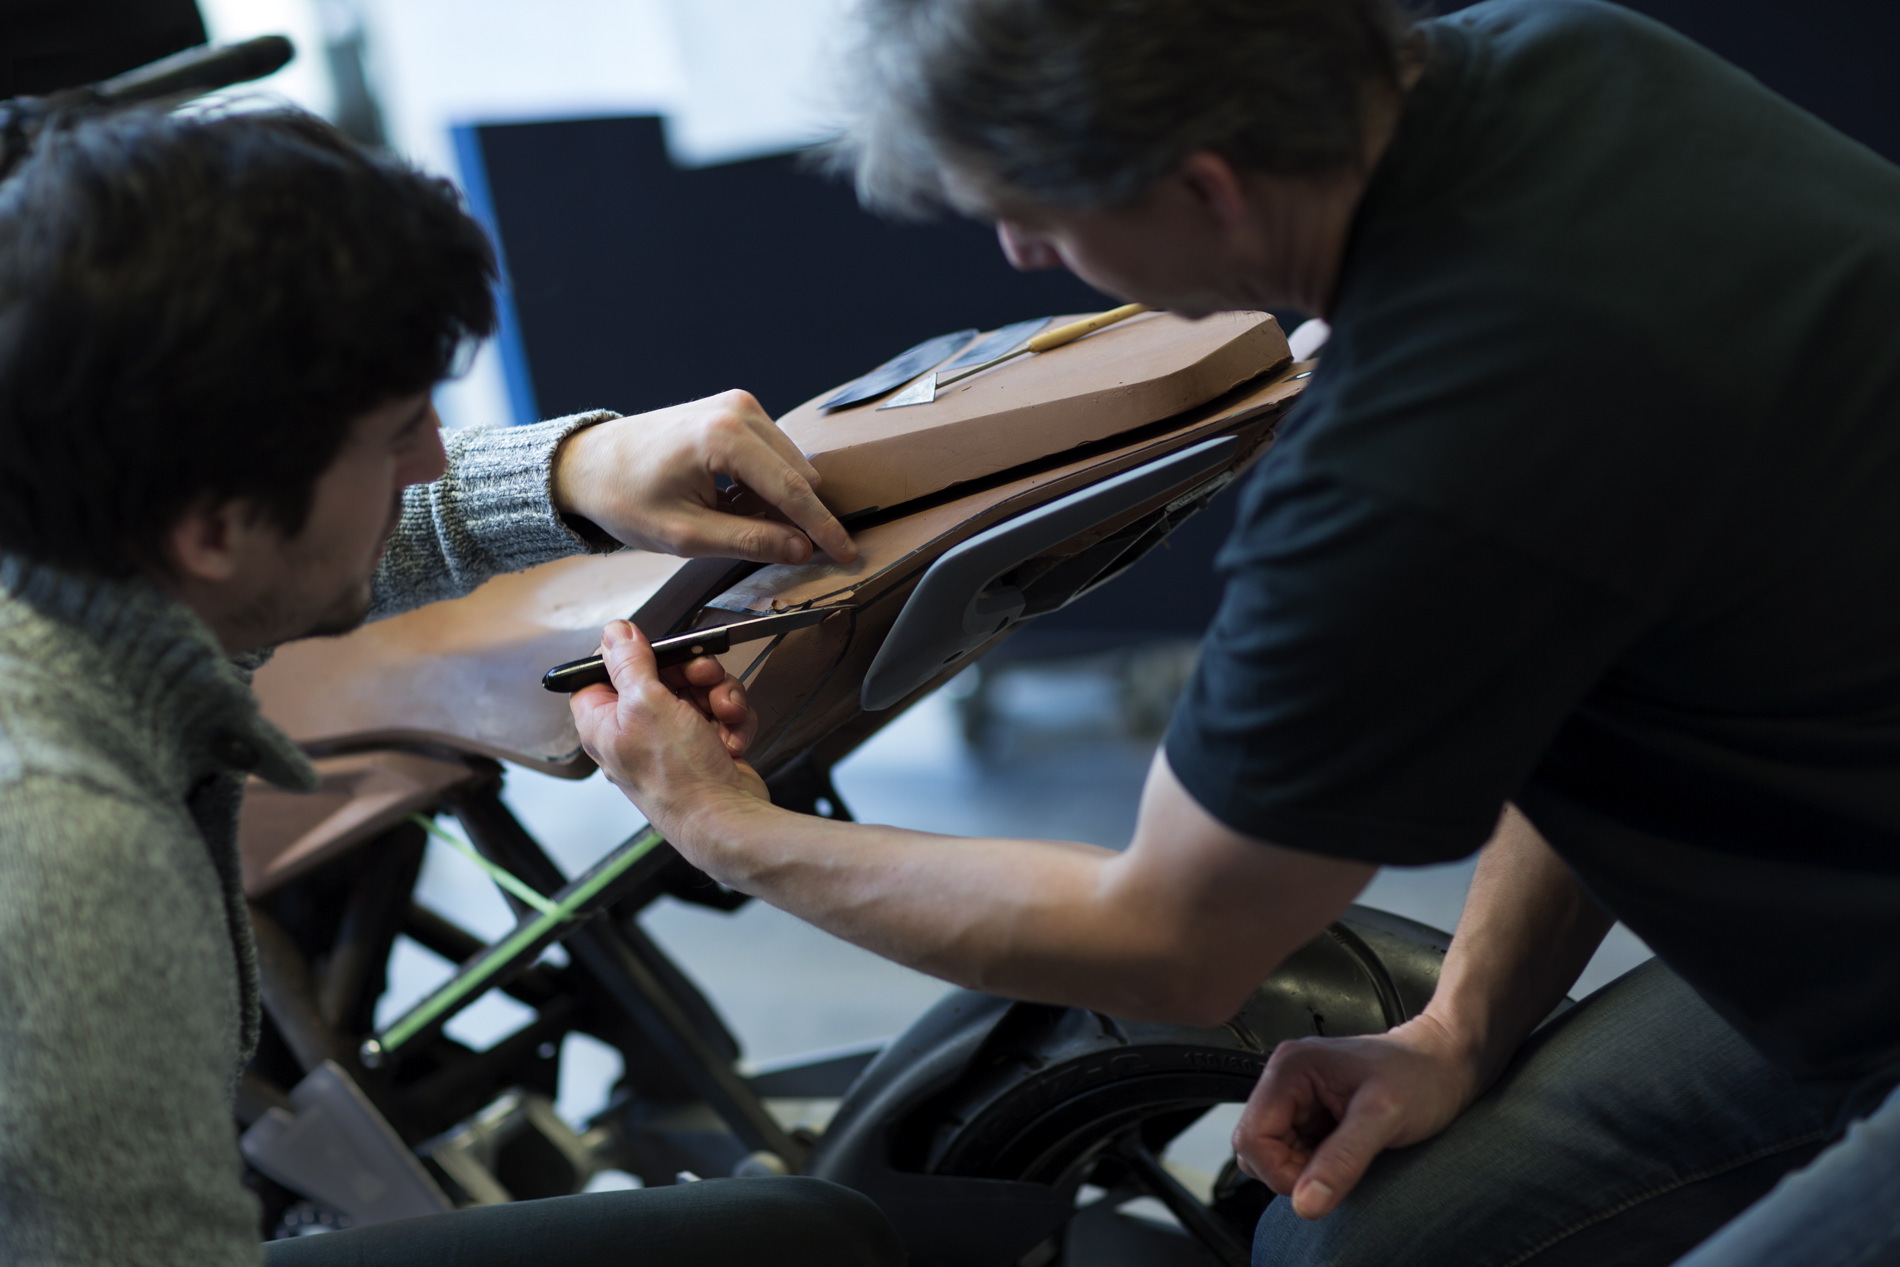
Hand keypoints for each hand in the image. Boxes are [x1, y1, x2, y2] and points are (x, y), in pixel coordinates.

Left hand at [552, 391, 857, 564]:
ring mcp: (738, 405)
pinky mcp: (735, 410)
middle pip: (798, 476)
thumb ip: (749, 542)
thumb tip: (801, 550)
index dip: (823, 528)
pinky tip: (729, 500)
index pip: (793, 491)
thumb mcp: (686, 535)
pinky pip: (772, 455)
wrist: (588, 464)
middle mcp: (738, 410)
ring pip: (789, 466)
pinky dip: (762, 485)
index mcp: (724, 437)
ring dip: (774, 501)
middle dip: (791, 516)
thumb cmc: (625, 497)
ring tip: (727, 518)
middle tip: (753, 543)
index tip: (848, 554)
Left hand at [568, 619, 768, 860]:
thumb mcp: (646, 703)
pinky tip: (732, 739)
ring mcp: (672, 739)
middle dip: (692, 673)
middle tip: (703, 678)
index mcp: (603, 721)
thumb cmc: (677, 777)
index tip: (657, 653)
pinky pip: (720, 713)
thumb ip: (628, 662)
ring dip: (719, 696)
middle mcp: (634, 729)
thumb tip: (614, 631)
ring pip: (697, 690)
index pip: (603, 671)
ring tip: (724, 715)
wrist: (726, 820)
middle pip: (660, 674)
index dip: (631, 657)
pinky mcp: (705, 746)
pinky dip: (732, 721)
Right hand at [1231, 1013, 1484, 1218]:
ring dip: (1304, 1168)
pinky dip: (1315, 1163)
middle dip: (1292, 1170)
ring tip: (1346, 1154)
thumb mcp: (1383, 1119)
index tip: (1318, 1183)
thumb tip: (1305, 1202)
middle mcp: (1285, 1078)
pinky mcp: (1310, 1110)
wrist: (1447, 1063)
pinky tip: (1346, 1150)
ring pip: (1273, 1152)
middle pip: (1256, 1147)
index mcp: (1290, 1069)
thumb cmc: (1421, 1076)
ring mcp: (1296, 1094)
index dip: (1279, 1171)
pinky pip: (1293, 1150)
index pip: (1251, 1137)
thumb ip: (1341, 1160)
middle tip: (1338, 1167)